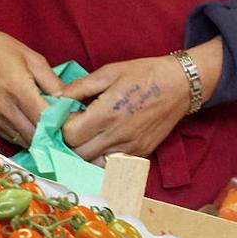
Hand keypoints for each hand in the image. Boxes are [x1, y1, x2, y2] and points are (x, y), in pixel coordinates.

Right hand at [0, 21, 63, 143]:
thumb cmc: (3, 50)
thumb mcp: (34, 59)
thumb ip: (53, 83)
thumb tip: (69, 102)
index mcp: (18, 89)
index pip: (44, 119)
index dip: (61, 124)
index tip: (72, 122)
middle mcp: (4, 107)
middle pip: (35, 135)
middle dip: (52, 135)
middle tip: (64, 129)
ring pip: (23, 140)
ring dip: (38, 138)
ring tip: (50, 129)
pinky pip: (11, 137)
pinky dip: (25, 136)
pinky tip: (33, 126)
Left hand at [60, 39, 223, 162]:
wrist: (180, 85)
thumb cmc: (144, 74)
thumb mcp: (109, 72)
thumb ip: (80, 87)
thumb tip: (56, 97)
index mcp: (107, 113)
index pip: (70, 135)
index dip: (62, 126)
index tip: (67, 116)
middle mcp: (117, 136)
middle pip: (77, 154)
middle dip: (69, 142)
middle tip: (74, 127)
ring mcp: (129, 149)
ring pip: (93, 164)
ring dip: (84, 153)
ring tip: (87, 136)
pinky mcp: (140, 154)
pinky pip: (112, 165)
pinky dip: (101, 158)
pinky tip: (103, 142)